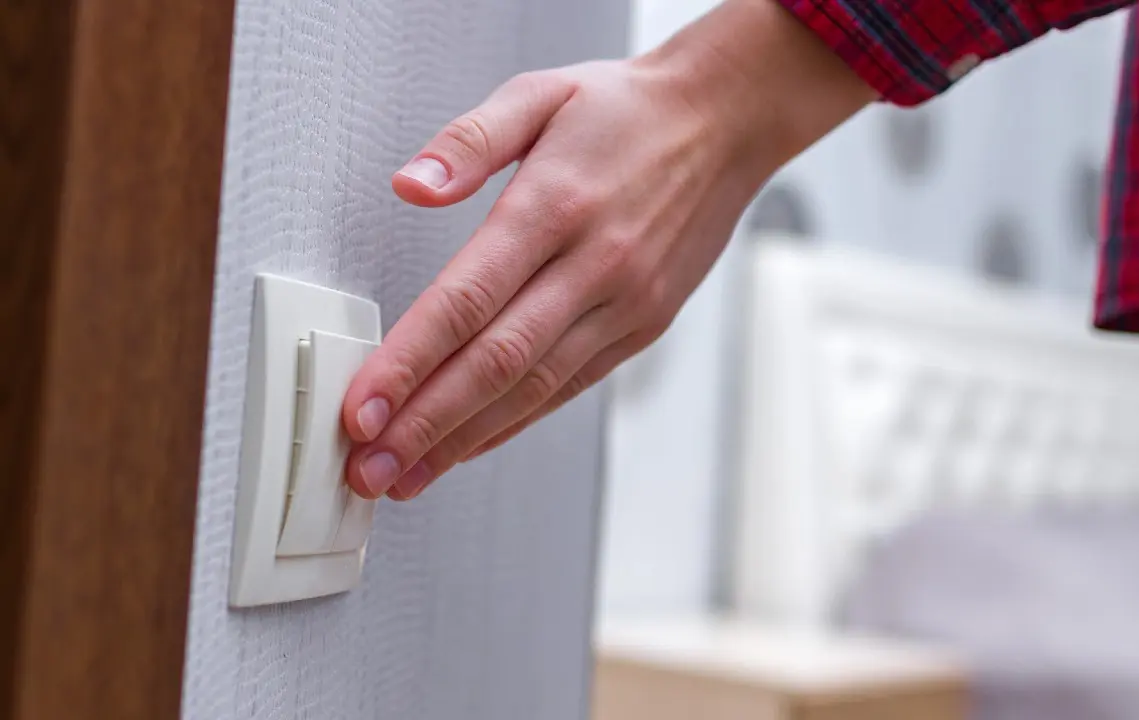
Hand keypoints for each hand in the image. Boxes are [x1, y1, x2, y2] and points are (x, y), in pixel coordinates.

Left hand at [342, 0, 874, 500]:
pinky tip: (473, 446)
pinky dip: (516, 422)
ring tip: (408, 475)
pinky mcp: (642, 326)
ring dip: (463, 440)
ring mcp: (624, 304)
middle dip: (424, 423)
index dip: (408, 362)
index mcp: (554, 206)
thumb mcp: (540, 93)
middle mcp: (593, 265)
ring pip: (533, 389)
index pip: (466, 300)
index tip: (362, 406)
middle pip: (495, 363)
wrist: (725, 122)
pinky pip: (571, 387)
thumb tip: (409, 185)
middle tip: (368, 466)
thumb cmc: (628, 110)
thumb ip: (468, 140)